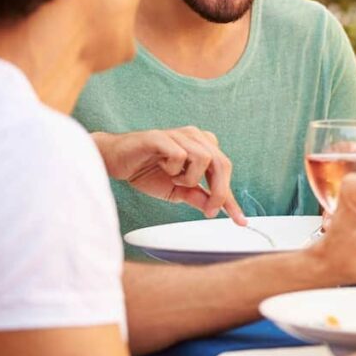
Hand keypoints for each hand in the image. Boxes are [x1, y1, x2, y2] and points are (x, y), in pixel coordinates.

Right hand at [92, 128, 245, 224]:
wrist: (115, 161)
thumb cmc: (146, 171)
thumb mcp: (177, 191)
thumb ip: (197, 196)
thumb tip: (215, 208)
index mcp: (203, 147)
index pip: (224, 172)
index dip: (231, 198)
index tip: (240, 220)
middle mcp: (196, 136)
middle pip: (222, 163)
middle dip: (219, 192)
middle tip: (209, 210)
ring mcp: (180, 134)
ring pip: (204, 159)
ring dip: (191, 177)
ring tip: (175, 179)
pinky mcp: (162, 136)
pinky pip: (180, 155)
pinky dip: (174, 169)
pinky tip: (163, 167)